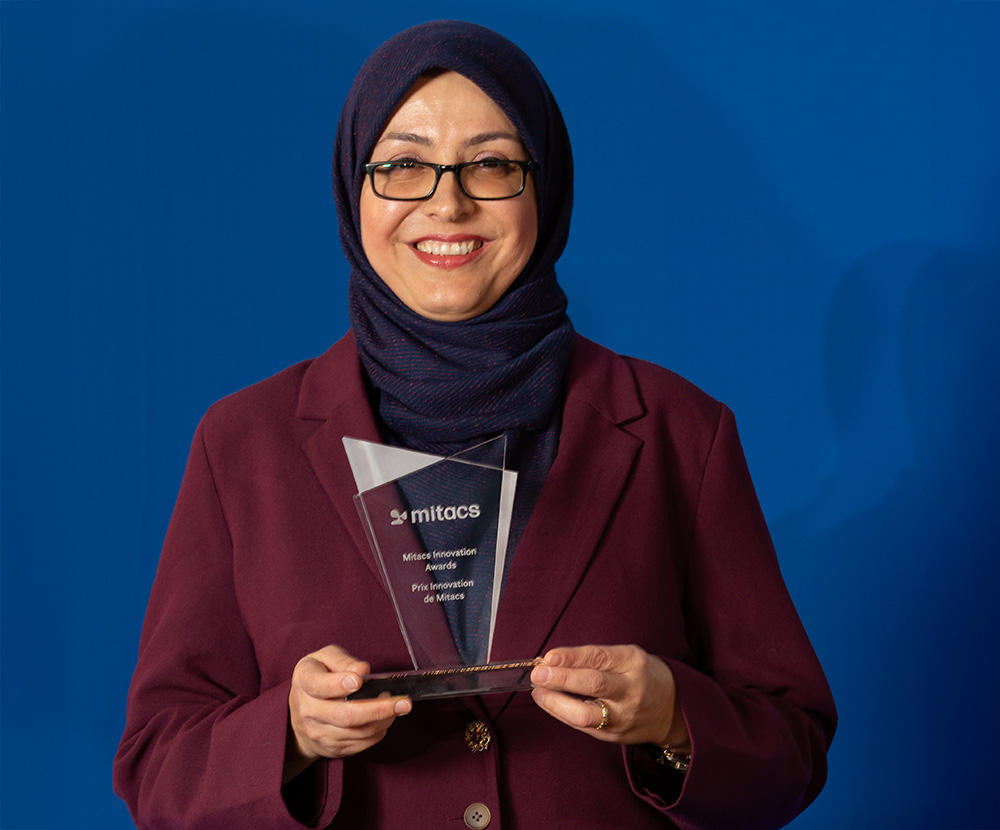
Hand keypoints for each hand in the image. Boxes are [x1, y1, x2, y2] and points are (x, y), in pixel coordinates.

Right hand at [285, 645, 410, 780]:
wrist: (300, 713)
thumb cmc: (319, 677)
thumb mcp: (324, 658)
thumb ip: (342, 660)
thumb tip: (361, 670)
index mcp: (305, 682)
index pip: (320, 686)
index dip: (339, 684)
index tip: (359, 680)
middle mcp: (309, 711)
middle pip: (345, 715)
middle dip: (378, 709)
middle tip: (404, 701)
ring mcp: (320, 734)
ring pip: (358, 732)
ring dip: (384, 719)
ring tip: (399, 705)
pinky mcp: (333, 749)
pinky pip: (362, 742)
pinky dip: (380, 729)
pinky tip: (387, 716)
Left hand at [529, 645, 688, 749]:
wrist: (673, 709)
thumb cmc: (640, 675)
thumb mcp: (625, 657)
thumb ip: (592, 658)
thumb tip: (551, 660)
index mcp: (633, 662)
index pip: (599, 657)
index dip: (571, 657)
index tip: (549, 656)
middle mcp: (631, 689)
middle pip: (594, 684)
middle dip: (561, 678)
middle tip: (538, 674)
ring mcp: (624, 716)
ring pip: (586, 714)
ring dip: (556, 702)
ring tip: (538, 691)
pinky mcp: (615, 736)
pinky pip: (584, 727)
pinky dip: (562, 714)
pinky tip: (549, 703)